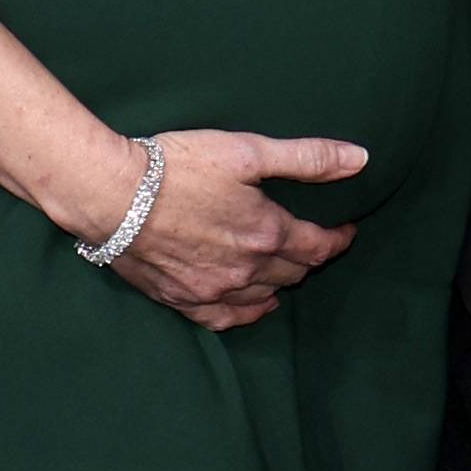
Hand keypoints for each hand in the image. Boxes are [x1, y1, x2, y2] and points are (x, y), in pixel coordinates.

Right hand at [108, 130, 367, 333]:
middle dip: (307, 258)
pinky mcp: (183, 300)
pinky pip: (226, 319)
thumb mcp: (247, 151)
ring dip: (279, 284)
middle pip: (293, 273)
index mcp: (267, 233)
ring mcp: (214, 291)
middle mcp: (246, 270)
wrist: (111, 195)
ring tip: (284, 271)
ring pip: (262, 298)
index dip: (337, 239)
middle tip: (311, 244)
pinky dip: (246, 312)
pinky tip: (252, 305)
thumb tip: (359, 160)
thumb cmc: (177, 166)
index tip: (345, 231)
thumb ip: (306, 158)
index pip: (319, 247)